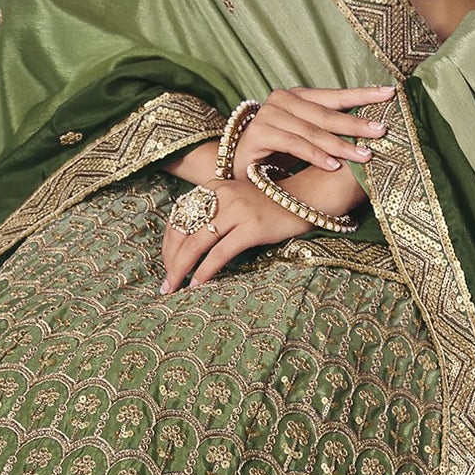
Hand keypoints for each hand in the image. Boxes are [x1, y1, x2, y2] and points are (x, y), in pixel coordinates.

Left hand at [159, 174, 307, 292]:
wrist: (308, 196)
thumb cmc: (273, 204)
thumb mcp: (239, 201)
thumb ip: (218, 213)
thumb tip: (192, 243)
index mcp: (214, 187)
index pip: (179, 216)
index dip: (168, 243)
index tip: (166, 263)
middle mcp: (221, 195)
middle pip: (183, 231)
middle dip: (170, 260)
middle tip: (166, 282)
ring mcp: (236, 210)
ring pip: (196, 243)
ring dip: (180, 268)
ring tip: (174, 287)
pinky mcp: (251, 227)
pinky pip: (219, 253)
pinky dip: (204, 270)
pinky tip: (197, 284)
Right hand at [222, 85, 396, 179]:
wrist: (239, 169)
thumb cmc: (278, 153)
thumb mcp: (306, 137)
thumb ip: (329, 129)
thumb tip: (369, 132)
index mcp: (297, 96)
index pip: (334, 95)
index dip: (362, 94)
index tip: (390, 93)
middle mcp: (282, 99)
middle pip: (326, 113)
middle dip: (356, 123)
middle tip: (382, 130)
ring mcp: (269, 115)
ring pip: (313, 130)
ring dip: (341, 145)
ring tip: (364, 155)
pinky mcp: (260, 133)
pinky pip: (295, 144)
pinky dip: (316, 155)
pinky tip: (334, 165)